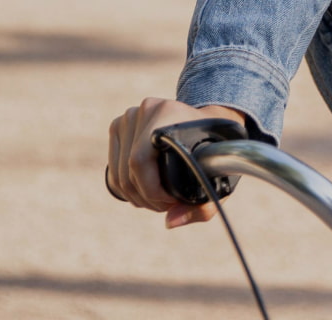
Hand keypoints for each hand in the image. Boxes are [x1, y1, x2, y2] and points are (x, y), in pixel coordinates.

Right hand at [107, 97, 247, 229]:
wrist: (208, 123)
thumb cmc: (214, 152)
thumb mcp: (219, 179)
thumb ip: (202, 207)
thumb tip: (170, 222)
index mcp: (168, 113)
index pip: (140, 161)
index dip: (152, 191)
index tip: (172, 202)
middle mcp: (145, 110)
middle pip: (128, 170)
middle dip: (147, 198)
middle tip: (169, 205)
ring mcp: (129, 116)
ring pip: (118, 174)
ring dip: (136, 196)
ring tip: (160, 199)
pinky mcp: (119, 126)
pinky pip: (113, 170)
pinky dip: (127, 188)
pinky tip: (146, 190)